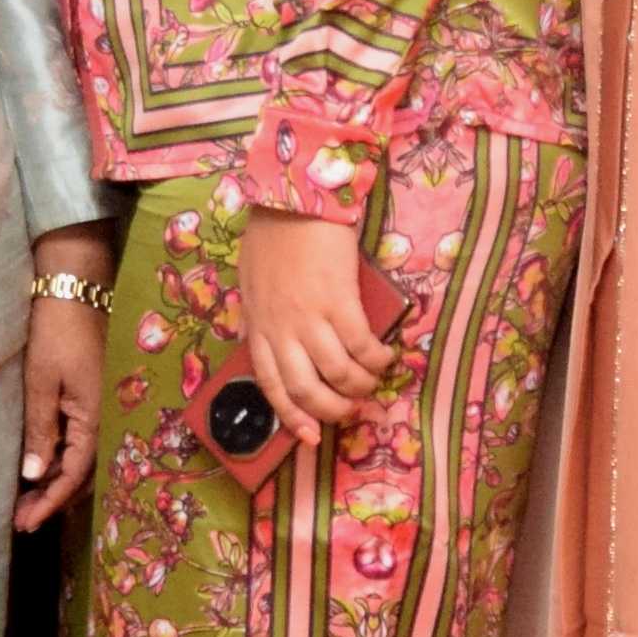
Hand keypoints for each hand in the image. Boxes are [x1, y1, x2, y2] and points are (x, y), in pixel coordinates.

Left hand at [16, 235, 116, 534]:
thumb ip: (39, 430)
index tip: (24, 523)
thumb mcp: (41, 382)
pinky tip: (46, 467)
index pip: (73, 476)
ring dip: (58, 482)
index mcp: (95, 418)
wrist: (77, 286)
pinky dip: (65, 461)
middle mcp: (106, 418)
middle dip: (53, 499)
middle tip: (21, 520)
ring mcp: (104, 408)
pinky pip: (84, 441)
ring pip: (84, 460)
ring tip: (28, 501)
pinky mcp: (97, 397)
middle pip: (83, 474)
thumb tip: (34, 476)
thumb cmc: (57, 329)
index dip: (48, 503)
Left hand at [244, 210, 395, 434]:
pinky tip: (386, 356)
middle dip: (334, 409)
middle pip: (306, 390)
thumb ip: (256, 317)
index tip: (310, 438)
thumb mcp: (250, 283)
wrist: (296, 198)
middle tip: (354, 409)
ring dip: (361, 385)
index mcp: (258, 326)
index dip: (292, 417)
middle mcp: (281, 329)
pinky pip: (361, 346)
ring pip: (338, 375)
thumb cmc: (273, 236)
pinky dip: (377, 359)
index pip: (270, 386)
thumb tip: (257, 343)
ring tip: (374, 380)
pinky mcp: (339, 301)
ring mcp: (309, 318)